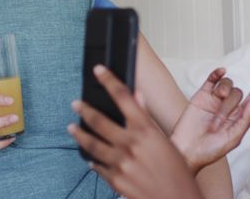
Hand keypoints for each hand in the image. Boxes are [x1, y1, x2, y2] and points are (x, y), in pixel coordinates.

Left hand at [68, 65, 203, 198]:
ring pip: (92, 143)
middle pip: (99, 120)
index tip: (100, 71)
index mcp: (146, 130)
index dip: (109, 80)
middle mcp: (131, 144)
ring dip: (79, 134)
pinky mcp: (115, 179)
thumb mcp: (165, 140)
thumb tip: (138, 98)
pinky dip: (92, 160)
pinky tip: (89, 157)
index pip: (124, 97)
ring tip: (72, 128)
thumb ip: (147, 118)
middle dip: (85, 110)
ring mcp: (121, 162)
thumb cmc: (177, 173)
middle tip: (76, 104)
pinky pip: (97, 166)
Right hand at [170, 63, 249, 173]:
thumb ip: (245, 120)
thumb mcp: (233, 139)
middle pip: (239, 92)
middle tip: (217, 123)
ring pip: (227, 84)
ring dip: (223, 93)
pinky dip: (217, 73)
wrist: (186, 151)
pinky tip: (221, 72)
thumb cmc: (209, 150)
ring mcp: (215, 99)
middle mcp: (229, 106)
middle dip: (229, 106)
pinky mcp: (203, 95)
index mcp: (239, 117)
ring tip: (213, 111)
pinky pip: (213, 79)